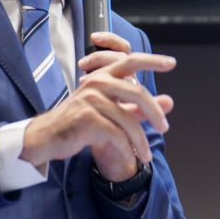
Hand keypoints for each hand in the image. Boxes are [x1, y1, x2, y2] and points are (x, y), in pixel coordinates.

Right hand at [20, 32, 175, 180]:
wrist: (47, 137)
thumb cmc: (80, 122)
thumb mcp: (110, 110)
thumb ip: (138, 106)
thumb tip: (169, 101)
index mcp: (102, 75)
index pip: (131, 61)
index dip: (153, 60)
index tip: (171, 63)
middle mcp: (97, 82)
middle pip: (137, 92)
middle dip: (154, 112)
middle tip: (164, 128)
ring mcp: (91, 99)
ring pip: (128, 120)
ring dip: (141, 141)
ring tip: (147, 156)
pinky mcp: (88, 118)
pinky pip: (117, 135)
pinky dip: (127, 149)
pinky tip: (131, 158)